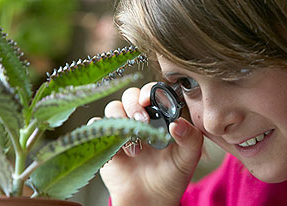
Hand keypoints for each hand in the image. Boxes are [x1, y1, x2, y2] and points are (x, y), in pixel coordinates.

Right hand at [96, 82, 203, 205]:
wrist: (151, 198)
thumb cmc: (171, 175)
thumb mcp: (188, 157)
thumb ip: (190, 138)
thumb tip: (178, 123)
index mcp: (160, 115)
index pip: (152, 92)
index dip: (149, 91)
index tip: (149, 100)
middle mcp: (140, 117)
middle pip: (130, 95)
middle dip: (134, 106)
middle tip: (143, 122)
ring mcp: (122, 128)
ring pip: (113, 108)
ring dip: (121, 121)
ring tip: (136, 149)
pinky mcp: (106, 140)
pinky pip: (96, 126)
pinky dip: (102, 130)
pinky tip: (117, 149)